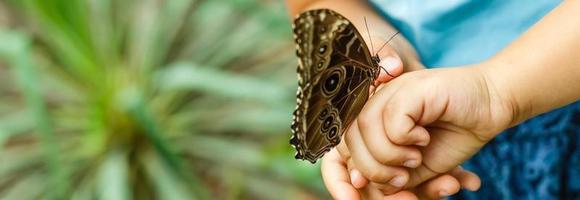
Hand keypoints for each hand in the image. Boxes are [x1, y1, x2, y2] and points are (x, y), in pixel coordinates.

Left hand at [321, 36, 482, 198]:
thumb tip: (362, 183)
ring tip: (414, 159)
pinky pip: (391, 119)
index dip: (345, 174)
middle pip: (349, 139)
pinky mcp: (409, 87)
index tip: (358, 195)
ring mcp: (390, 90)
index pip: (341, 146)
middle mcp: (376, 101)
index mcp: (373, 120)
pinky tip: (423, 137)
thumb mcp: (417, 166)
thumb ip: (391, 174)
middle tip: (402, 180)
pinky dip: (405, 137)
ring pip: (365, 128)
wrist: (492, 106)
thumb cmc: (454, 135)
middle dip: (373, 170)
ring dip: (389, 155)